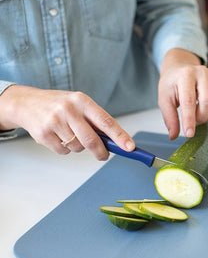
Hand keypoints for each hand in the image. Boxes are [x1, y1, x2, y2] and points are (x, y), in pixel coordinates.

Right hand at [0, 85, 134, 159]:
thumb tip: (115, 142)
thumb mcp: (79, 105)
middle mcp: (68, 109)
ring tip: (68, 134)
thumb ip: (95, 121)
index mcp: (82, 101)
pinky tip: (57, 137)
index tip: (130, 147)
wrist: (26, 103)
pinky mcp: (43, 134)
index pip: (106, 121)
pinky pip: (63, 152)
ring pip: (77, 147)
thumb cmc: (59, 105)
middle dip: (101, 152)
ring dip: (78, 147)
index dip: (120, 136)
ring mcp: (54, 122)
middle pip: (91, 140)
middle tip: (103, 156)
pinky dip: (65, 149)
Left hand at [158, 48, 207, 139]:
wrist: (180, 70)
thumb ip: (170, 118)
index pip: (189, 101)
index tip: (189, 133)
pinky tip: (207, 111)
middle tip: (193, 122)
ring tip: (198, 115)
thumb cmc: (172, 84)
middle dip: (201, 117)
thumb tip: (174, 135)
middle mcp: (201, 73)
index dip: (189, 119)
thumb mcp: (164, 100)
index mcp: (185, 76)